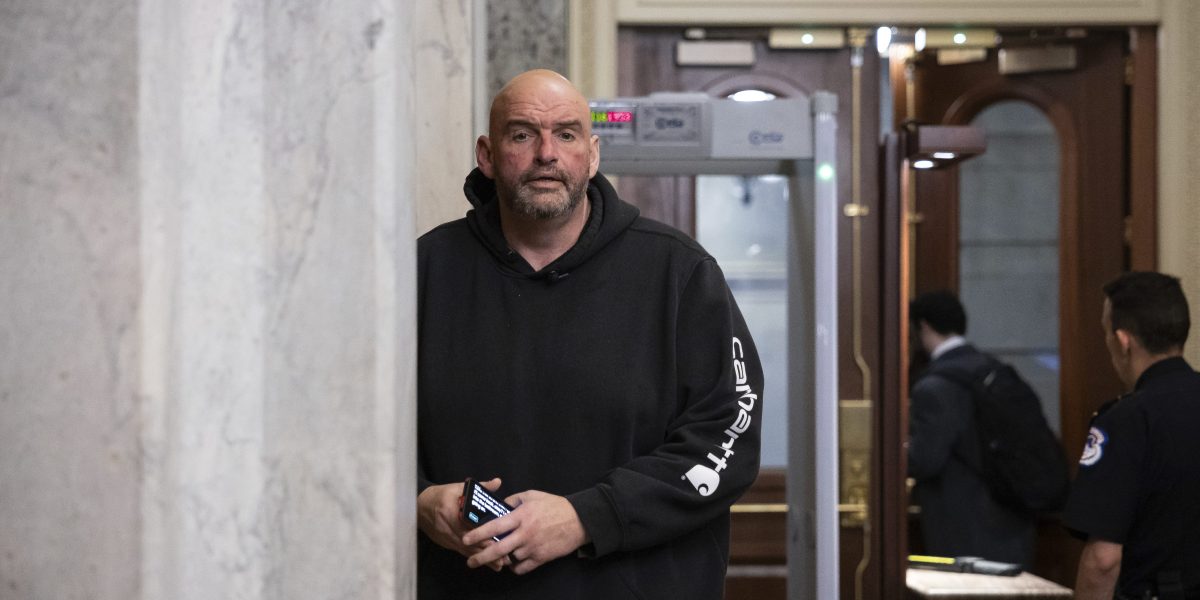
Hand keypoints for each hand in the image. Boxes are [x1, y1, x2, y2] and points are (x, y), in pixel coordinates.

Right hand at [417, 478, 506, 570]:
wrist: (419, 505)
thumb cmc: (442, 495)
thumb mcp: (458, 488)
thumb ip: (480, 487)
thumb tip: (498, 482)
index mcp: (449, 511)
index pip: (467, 525)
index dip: (481, 535)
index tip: (497, 540)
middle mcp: (446, 526)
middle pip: (468, 541)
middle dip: (485, 549)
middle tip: (503, 557)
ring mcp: (445, 537)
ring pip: (465, 550)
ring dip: (482, 557)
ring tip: (498, 564)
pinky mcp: (445, 543)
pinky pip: (461, 551)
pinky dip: (473, 556)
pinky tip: (485, 562)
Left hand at [462, 489, 590, 574]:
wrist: (578, 521)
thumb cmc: (554, 506)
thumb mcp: (532, 496)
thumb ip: (513, 500)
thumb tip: (499, 507)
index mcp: (521, 516)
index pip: (495, 526)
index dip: (478, 533)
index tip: (465, 538)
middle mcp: (524, 533)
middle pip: (498, 549)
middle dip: (480, 557)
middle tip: (470, 561)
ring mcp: (533, 547)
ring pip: (509, 559)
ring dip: (501, 559)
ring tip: (495, 557)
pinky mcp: (541, 558)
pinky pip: (522, 568)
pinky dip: (515, 566)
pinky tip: (513, 561)